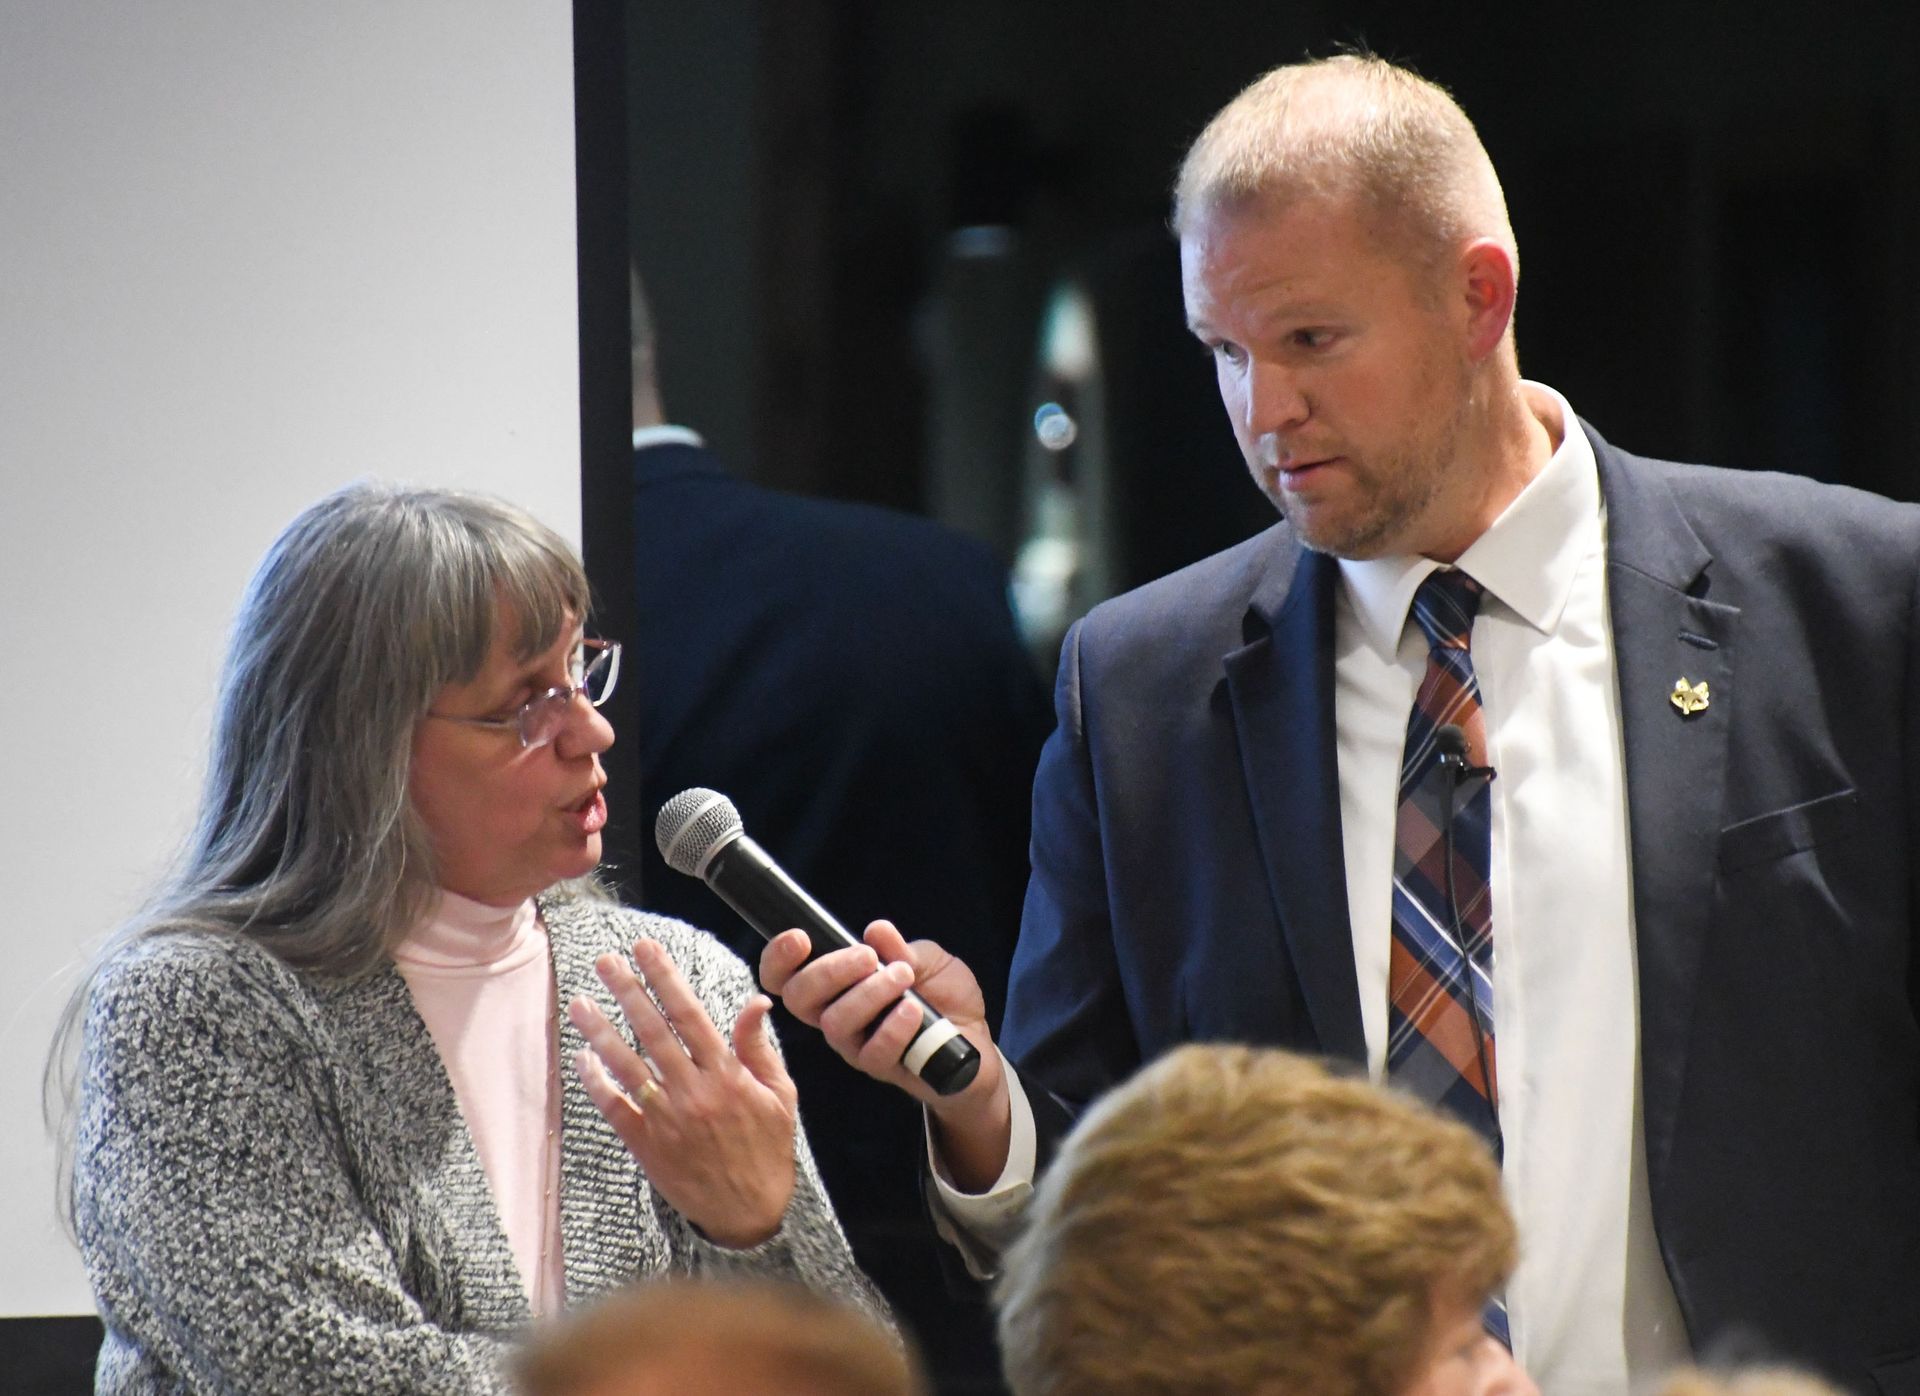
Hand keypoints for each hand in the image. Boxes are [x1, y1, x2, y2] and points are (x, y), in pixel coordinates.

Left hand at [569, 938, 796, 1247]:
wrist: (750, 1214)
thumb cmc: (768, 1149)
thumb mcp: (780, 1095)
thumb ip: (759, 1047)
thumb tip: (756, 1001)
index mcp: (727, 1076)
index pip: (690, 1014)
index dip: (666, 978)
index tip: (647, 948)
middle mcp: (693, 1093)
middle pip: (652, 1032)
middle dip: (628, 991)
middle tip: (606, 961)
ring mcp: (666, 1120)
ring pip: (627, 1066)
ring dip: (600, 1032)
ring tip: (580, 1002)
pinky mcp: (647, 1146)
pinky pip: (614, 1108)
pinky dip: (597, 1082)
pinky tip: (583, 1057)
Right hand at [758, 920, 1010, 1190]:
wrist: (975, 1043)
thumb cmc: (943, 997)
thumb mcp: (927, 960)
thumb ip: (900, 948)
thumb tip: (876, 930)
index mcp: (836, 986)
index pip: (785, 976)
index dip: (779, 958)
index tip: (800, 938)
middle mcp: (835, 1016)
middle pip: (798, 999)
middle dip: (827, 971)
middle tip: (867, 956)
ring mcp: (855, 1046)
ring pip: (835, 1023)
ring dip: (869, 994)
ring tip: (903, 976)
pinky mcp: (881, 1068)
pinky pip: (873, 1051)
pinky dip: (893, 1026)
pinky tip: (913, 1008)